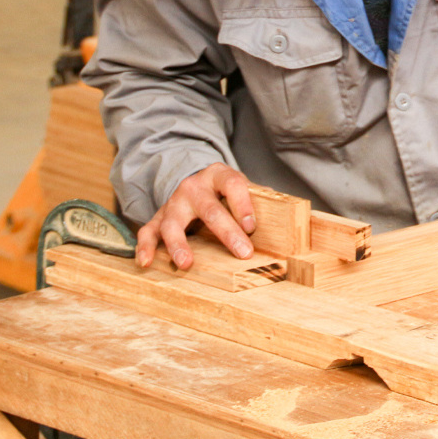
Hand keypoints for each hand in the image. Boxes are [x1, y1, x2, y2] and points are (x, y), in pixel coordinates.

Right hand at [136, 162, 256, 269]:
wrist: (192, 180)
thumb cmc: (224, 191)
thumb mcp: (241, 187)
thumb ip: (259, 197)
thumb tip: (291, 211)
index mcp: (219, 175)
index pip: (234, 184)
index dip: (244, 204)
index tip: (253, 226)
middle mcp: (194, 187)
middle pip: (209, 209)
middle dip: (226, 231)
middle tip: (242, 252)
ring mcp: (174, 203)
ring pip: (173, 222)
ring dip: (179, 243)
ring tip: (186, 263)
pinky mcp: (159, 217)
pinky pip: (148, 231)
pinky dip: (146, 247)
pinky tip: (146, 262)